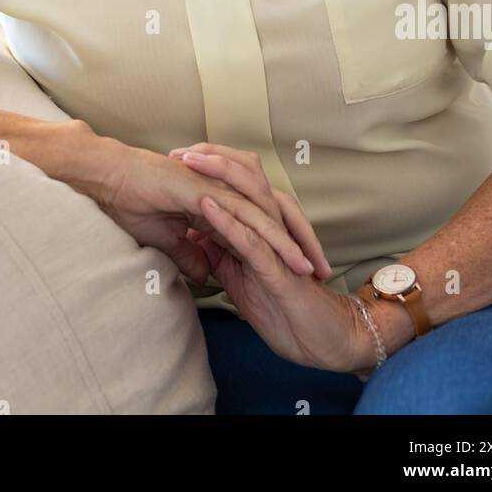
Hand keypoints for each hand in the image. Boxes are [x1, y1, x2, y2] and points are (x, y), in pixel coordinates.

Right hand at [94, 136, 332, 287]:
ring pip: (269, 216)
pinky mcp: (213, 193)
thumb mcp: (165, 239)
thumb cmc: (131, 203)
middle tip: (324, 271)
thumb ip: (188, 253)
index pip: (260, 224)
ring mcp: (222, 189)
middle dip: (302, 242)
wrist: (110, 180)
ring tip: (314, 269)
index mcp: (218, 201)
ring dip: (294, 242)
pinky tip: (287, 255)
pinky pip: (249, 215)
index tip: (301, 274)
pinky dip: (271, 236)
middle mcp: (226, 191)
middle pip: (276, 215)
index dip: (282, 246)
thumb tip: (204, 273)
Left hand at [173, 142, 367, 370]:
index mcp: (263, 222)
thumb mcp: (238, 277)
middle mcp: (272, 223)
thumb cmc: (281, 308)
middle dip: (211, 158)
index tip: (173, 156)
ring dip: (218, 176)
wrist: (318, 340)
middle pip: (244, 174)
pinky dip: (227, 219)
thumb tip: (193, 237)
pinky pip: (250, 237)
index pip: (235, 180)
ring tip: (189, 162)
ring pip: (249, 196)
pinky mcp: (278, 266)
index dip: (207, 164)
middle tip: (178, 152)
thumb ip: (220, 254)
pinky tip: (206, 205)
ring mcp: (276, 242)